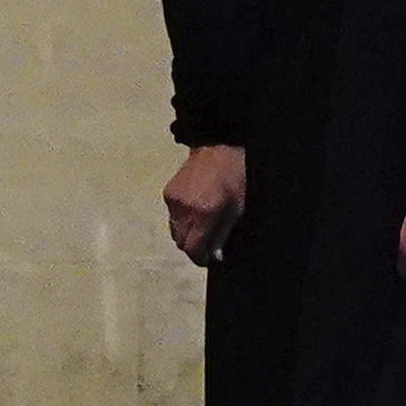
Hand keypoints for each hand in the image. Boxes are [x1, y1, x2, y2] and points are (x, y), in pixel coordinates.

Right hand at [164, 145, 246, 261]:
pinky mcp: (168, 193)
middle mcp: (184, 209)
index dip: (200, 258)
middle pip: (181, 243)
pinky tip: (195, 210)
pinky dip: (181, 219)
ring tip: (202, 226)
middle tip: (207, 244)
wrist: (217, 146)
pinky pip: (172, 216)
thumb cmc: (235, 176)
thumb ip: (223, 234)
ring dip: (186, 234)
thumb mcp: (238, 208)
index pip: (193, 248)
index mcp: (204, 213)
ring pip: (174, 231)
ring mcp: (174, 201)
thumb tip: (215, 255)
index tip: (208, 259)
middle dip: (193, 248)